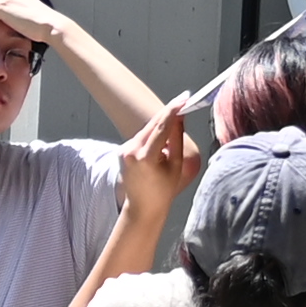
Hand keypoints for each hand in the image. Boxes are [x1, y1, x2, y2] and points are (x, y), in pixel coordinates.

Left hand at [116, 92, 202, 220]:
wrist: (142, 207)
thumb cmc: (163, 190)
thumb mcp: (176, 164)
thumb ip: (177, 139)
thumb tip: (179, 117)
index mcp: (145, 157)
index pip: (161, 127)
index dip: (173, 111)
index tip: (184, 99)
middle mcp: (131, 151)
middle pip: (152, 125)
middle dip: (168, 114)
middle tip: (183, 101)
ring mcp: (124, 151)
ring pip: (146, 130)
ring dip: (160, 125)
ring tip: (175, 124)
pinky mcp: (122, 151)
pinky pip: (140, 138)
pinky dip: (152, 135)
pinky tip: (161, 141)